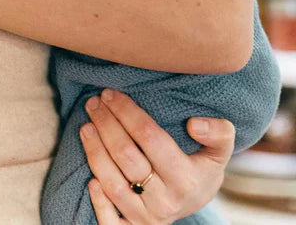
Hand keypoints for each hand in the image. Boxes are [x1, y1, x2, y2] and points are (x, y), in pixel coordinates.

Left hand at [81, 90, 234, 223]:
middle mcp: (166, 201)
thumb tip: (195, 124)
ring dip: (94, 152)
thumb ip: (219, 133)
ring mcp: (148, 218)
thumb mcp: (219, 151)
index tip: (110, 93)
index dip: (126, 112)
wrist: (196, 202)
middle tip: (93, 103)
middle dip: (106, 124)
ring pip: (113, 183)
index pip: (149, 136)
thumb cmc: (201, 167)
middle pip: (126, 156)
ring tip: (86, 126)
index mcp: (187, 179)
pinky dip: (98, 202)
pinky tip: (90, 178)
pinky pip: (110, 222)